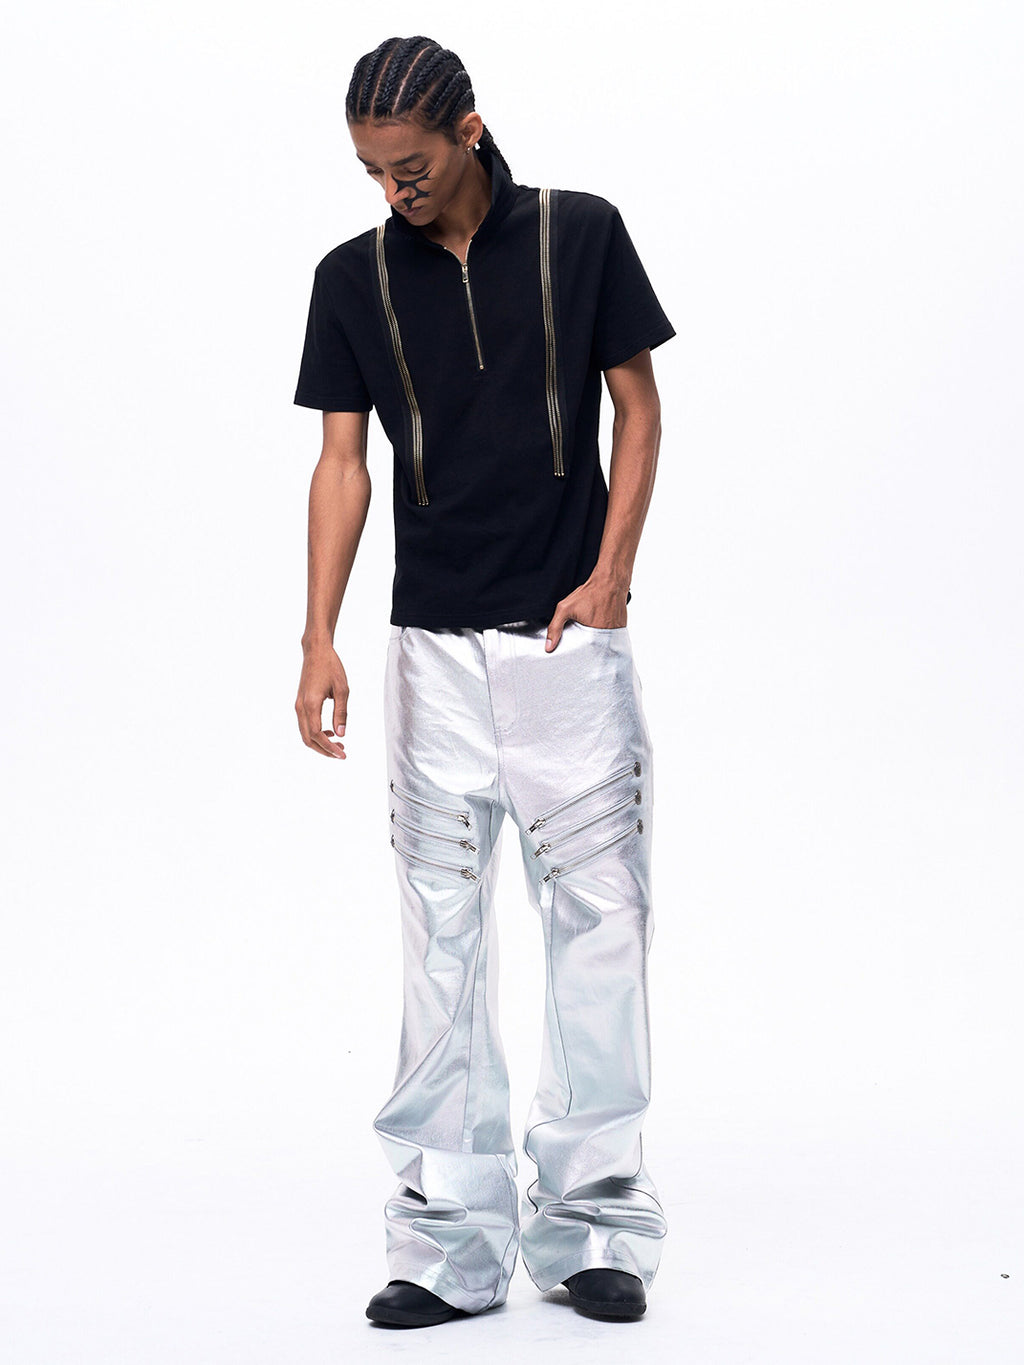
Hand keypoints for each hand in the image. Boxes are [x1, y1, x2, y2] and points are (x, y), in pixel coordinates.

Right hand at [295, 642, 348, 757]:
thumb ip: (341, 713)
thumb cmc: (330, 667)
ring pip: (305, 733)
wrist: (316, 651)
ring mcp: (298, 705)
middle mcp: (301, 707)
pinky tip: (330, 732)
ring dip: (320, 743)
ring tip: (338, 744)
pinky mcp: (300, 703)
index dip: (329, 748)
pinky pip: (305, 725)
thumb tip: (341, 734)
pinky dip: (315, 733)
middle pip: (308, 739)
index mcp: (311, 704)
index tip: (342, 754)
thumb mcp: (342, 690)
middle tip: (341, 753)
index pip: (318, 734)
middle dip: (324, 750)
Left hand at [544, 580, 628, 650]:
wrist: (610, 582)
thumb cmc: (590, 593)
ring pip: (604, 643)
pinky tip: (601, 623)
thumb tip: (548, 646)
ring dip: (598, 640)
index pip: (585, 654)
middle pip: (595, 650)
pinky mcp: (622, 627)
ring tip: (592, 629)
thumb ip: (555, 627)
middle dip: (588, 647)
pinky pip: (612, 636)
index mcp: (594, 636)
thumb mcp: (566, 608)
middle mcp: (607, 636)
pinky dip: (606, 633)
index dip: (579, 653)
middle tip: (583, 636)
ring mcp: (616, 632)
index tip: (575, 650)